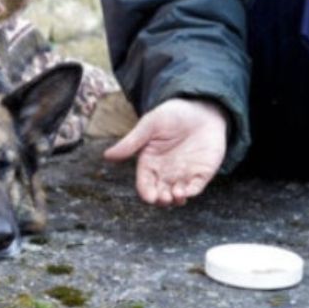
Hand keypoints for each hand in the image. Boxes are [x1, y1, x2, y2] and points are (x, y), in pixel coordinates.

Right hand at [102, 97, 226, 206]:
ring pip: (177, 195)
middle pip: (160, 194)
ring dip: (175, 200)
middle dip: (161, 200)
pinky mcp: (201, 173)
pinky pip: (195, 187)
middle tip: (164, 198)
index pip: (145, 183)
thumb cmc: (172, 114)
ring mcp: (184, 174)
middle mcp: (166, 172)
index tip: (149, 197)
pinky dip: (191, 193)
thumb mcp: (150, 125)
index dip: (146, 192)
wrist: (201, 107)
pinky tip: (188, 192)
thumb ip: (131, 142)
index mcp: (150, 163)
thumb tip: (106, 155)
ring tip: (176, 195)